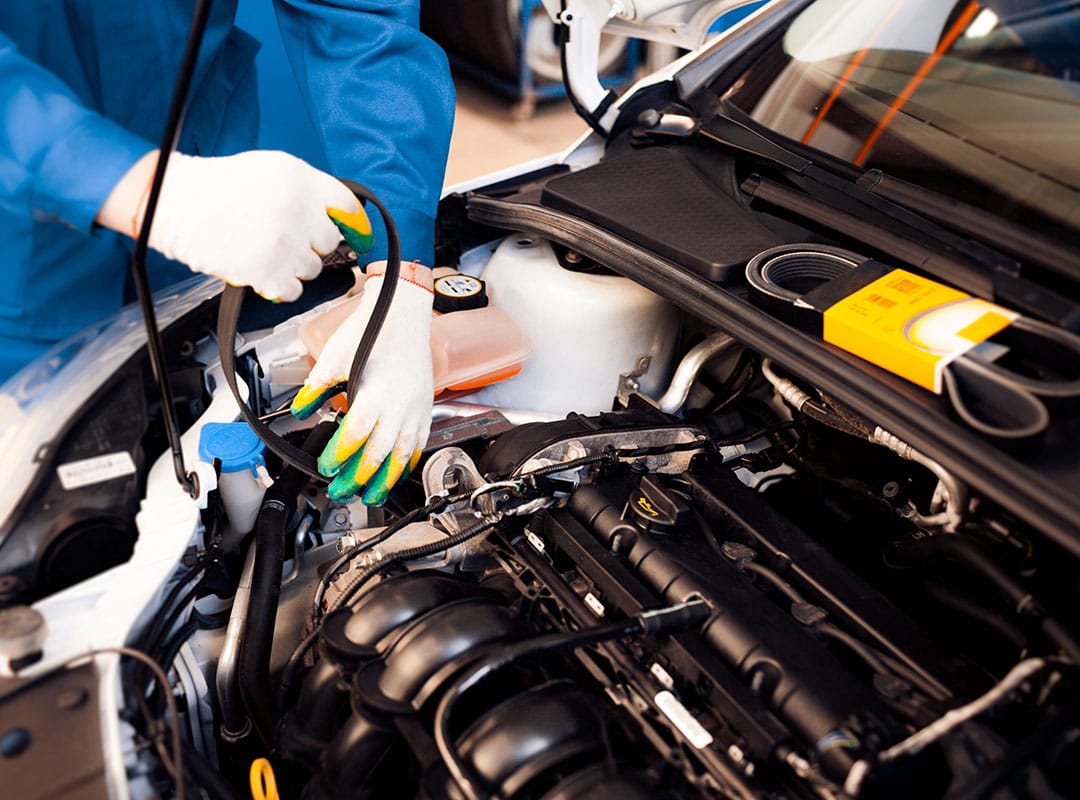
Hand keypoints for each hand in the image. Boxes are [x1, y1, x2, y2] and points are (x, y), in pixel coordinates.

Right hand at [102, 150, 372, 301]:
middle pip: (330, 241)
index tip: (357, 237)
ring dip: (296, 265)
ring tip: (269, 250)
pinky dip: (282, 285)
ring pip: (313, 268)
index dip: (354, 224)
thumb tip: (339, 217)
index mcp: (302, 181)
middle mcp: (298, 211)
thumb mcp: (273, 169)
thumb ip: (309, 189)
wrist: (175, 202)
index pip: (348, 206)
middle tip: (287, 238)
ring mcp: (284, 244)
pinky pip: (294, 290)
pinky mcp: (267, 271)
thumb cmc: (221, 185)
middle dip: (312, 242)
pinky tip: (265, 269)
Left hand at [291, 262, 434, 503]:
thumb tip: (301, 408)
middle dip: (358, 478)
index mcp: (375, 392)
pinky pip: (418, 444)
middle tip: (341, 490)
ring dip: (386, 479)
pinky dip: (407, 462)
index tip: (326, 466)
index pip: (356, 436)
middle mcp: (399, 405)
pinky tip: (397, 473)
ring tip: (372, 495)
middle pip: (379, 454)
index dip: (339, 456)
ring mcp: (416, 408)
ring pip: (403, 455)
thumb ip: (316, 387)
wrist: (404, 311)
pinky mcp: (424, 407)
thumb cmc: (372, 328)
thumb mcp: (334, 357)